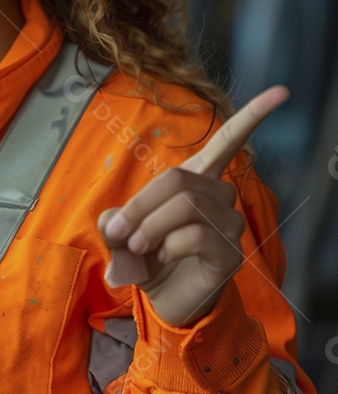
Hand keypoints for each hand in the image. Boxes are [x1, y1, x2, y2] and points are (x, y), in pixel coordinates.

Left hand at [97, 86, 289, 326]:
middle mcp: (221, 197)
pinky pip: (195, 235)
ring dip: (151, 228)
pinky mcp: (230, 253)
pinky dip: (168, 246)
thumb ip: (114, 218)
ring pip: (185, 206)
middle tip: (122, 233)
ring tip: (140, 248)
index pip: (229, 141)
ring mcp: (229, 225)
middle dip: (141, 206)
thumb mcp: (121, 233)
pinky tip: (163, 259)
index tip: (280, 93)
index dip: (253, 116)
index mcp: (198, 181)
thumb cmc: (145, 257)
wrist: (162, 301)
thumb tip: (115, 223)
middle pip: (180, 181)